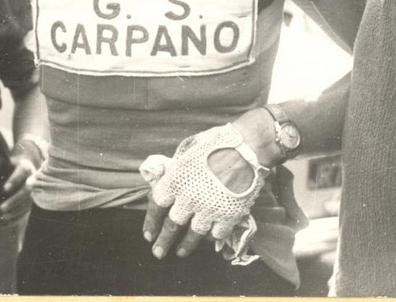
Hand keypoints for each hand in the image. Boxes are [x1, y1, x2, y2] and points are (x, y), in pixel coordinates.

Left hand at [0, 156, 36, 222]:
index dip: (15, 180)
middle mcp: (30, 179)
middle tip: (0, 208)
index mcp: (23, 166)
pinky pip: (24, 212)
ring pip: (26, 203)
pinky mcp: (28, 203)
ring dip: (14, 211)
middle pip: (27, 190)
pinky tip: (2, 221)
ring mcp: (31, 192)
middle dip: (14, 200)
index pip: (23, 171)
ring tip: (0, 216)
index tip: (5, 189)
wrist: (1, 177)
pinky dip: (14, 217)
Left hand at [139, 124, 267, 260]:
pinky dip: (210, 237)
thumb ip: (178, 168)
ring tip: (180, 253)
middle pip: (171, 226)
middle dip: (163, 242)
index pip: (156, 206)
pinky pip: (216, 234)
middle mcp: (188, 199)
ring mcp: (209, 210)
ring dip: (185, 246)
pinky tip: (207, 239)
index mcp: (175, 181)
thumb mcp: (189, 150)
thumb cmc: (216, 143)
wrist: (247, 147)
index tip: (148, 234)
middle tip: (158, 253)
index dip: (150, 222)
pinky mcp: (228, 217)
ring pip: (193, 235)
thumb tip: (169, 177)